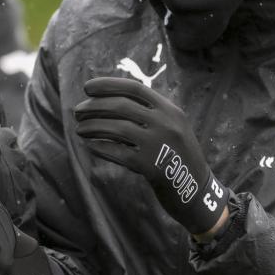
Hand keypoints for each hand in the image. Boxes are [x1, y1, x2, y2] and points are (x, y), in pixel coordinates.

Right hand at [0, 127, 27, 234]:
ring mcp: (11, 184)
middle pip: (19, 156)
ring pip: (23, 179)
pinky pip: (19, 201)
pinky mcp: (11, 205)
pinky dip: (11, 201)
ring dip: (14, 181)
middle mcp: (6, 162)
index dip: (2, 140)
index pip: (8, 135)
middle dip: (11, 160)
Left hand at [74, 77, 229, 234]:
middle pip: (121, 106)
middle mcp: (166, 123)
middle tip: (77, 111)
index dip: (108, 85)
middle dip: (94, 106)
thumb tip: (107, 98)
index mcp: (170, 109)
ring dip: (92, 126)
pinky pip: (118, 152)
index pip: (134, 88)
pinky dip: (100, 147)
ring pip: (116, 128)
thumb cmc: (176, 155)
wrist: (197, 189)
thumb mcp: (172, 126)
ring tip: (79, 128)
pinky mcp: (150, 166)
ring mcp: (158, 144)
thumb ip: (149, 112)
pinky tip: (90, 146)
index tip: (87, 87)